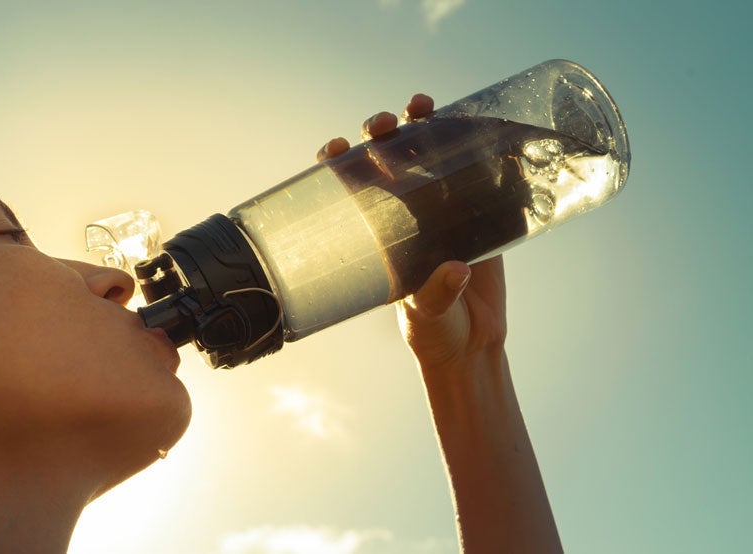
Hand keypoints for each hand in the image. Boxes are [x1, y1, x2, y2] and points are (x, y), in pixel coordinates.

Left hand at [316, 94, 507, 372]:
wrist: (473, 347)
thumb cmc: (435, 333)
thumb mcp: (427, 315)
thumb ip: (437, 294)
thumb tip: (456, 270)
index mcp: (379, 235)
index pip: (351, 189)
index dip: (338, 163)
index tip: (335, 149)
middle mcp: (406, 215)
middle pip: (388, 161)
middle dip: (381, 135)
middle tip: (384, 126)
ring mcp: (442, 210)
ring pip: (428, 157)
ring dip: (423, 127)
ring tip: (420, 108)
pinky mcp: (479, 215)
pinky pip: (476, 173)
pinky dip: (475, 147)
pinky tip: (475, 123)